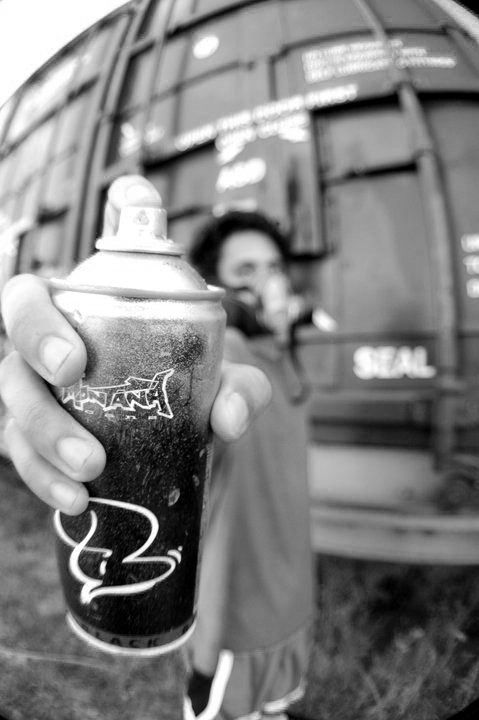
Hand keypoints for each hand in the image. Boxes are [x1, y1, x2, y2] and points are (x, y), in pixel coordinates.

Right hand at [0, 176, 270, 515]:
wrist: (197, 435)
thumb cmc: (202, 383)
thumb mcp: (229, 377)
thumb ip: (242, 386)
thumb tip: (228, 419)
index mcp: (83, 315)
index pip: (30, 300)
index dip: (33, 324)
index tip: (72, 364)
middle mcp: (51, 356)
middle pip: (13, 369)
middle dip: (38, 409)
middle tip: (87, 448)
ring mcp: (43, 402)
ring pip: (15, 421)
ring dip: (45, 455)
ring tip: (90, 478)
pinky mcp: (44, 446)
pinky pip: (28, 462)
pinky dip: (46, 483)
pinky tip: (77, 503)